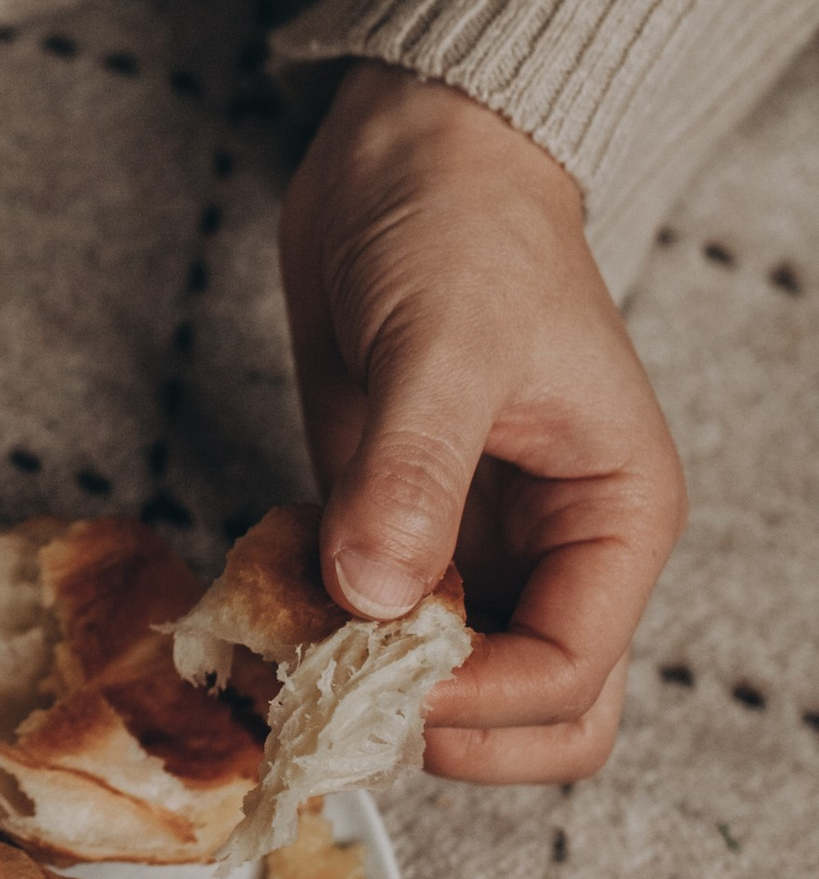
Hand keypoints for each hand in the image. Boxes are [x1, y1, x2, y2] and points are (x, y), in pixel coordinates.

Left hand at [275, 63, 685, 783]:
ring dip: (367, 686)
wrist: (409, 151)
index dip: (479, 703)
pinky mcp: (394, 524)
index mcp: (612, 516)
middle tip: (336, 690)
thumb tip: (374, 600)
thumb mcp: (443, 345)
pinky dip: (317, 630)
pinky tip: (265, 587)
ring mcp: (473, 545)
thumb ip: (413, 474)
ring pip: (445, 686)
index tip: (379, 679)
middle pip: (532, 718)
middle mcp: (555, 548)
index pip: (570, 676)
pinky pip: (366, 624)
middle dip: (440, 727)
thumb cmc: (462, 224)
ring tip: (285, 644)